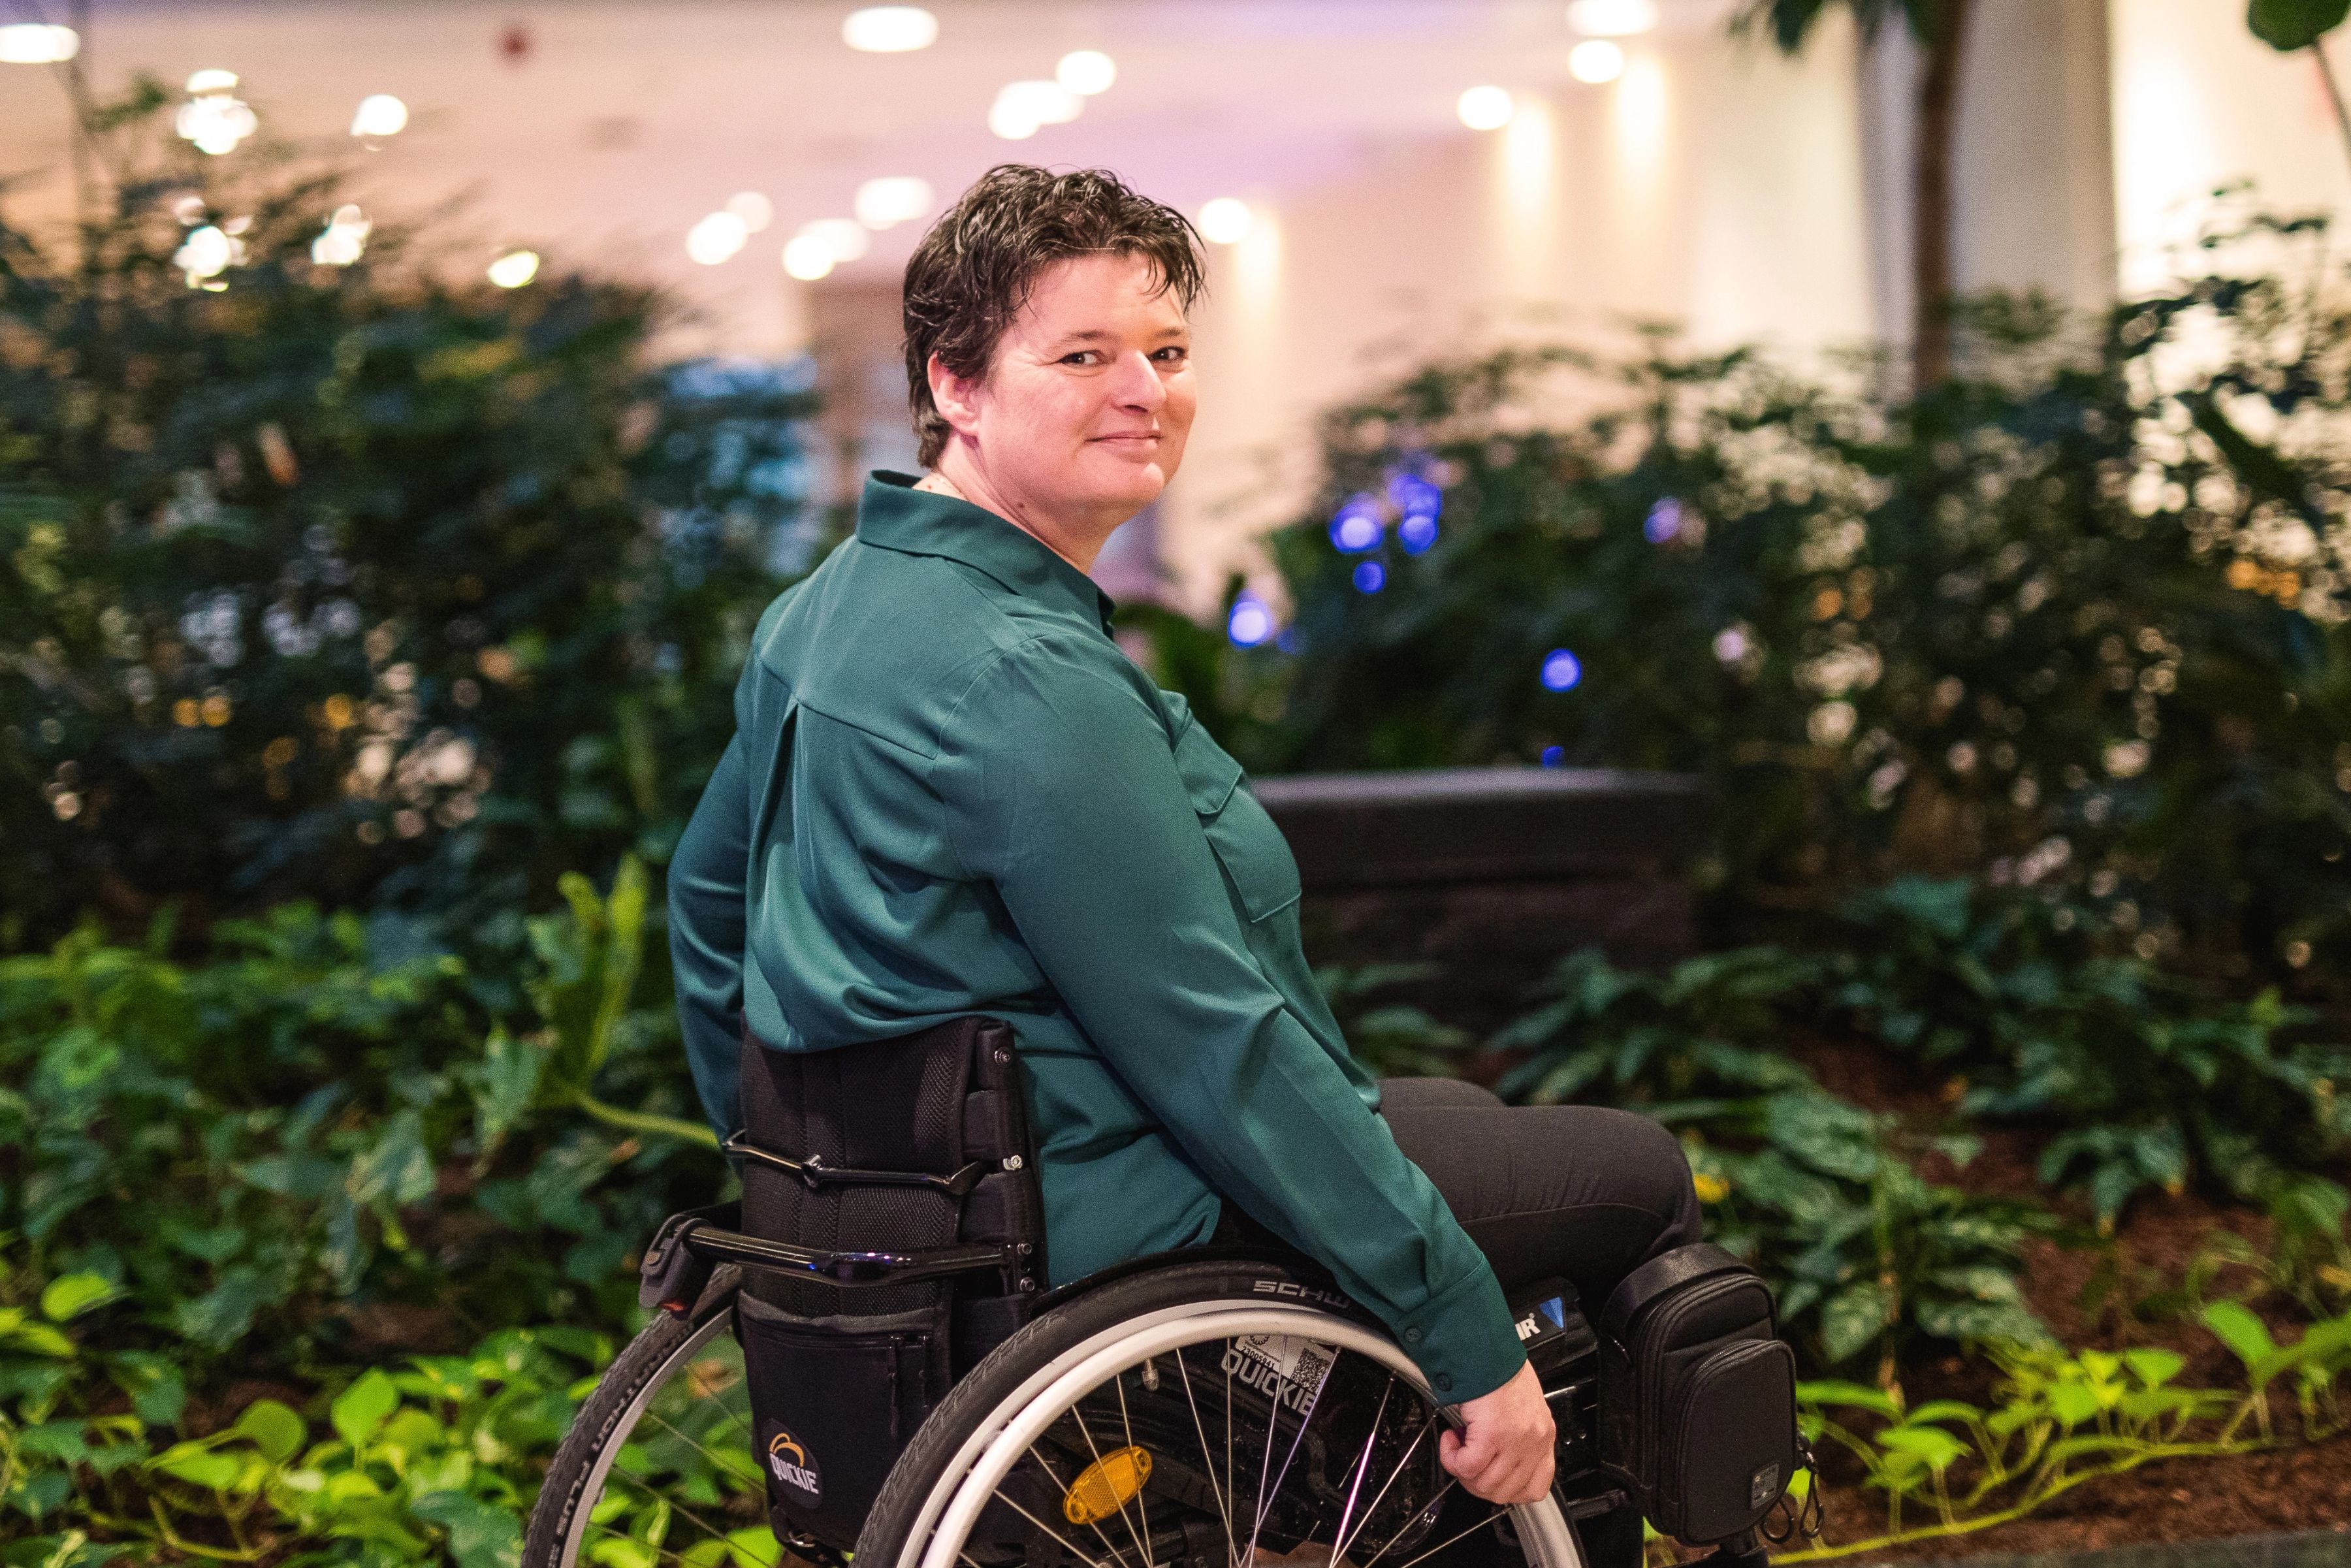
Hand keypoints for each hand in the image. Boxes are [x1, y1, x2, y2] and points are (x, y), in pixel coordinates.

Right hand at [1437, 1360, 1554, 1504]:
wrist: (1485, 1348)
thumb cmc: (1499, 1370)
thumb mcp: (1521, 1409)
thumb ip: (1516, 1438)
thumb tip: (1493, 1462)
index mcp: (1543, 1435)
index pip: (1535, 1488)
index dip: (1506, 1490)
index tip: (1490, 1476)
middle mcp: (1533, 1442)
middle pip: (1503, 1492)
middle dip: (1477, 1482)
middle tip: (1466, 1460)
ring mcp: (1514, 1441)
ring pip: (1484, 1483)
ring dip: (1463, 1469)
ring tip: (1458, 1444)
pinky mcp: (1492, 1435)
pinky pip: (1466, 1467)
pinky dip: (1452, 1458)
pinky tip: (1451, 1439)